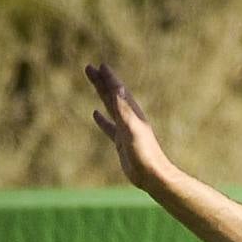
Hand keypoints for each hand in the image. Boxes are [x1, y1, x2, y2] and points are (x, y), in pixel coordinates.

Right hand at [86, 62, 169, 190]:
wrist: (152, 176)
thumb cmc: (144, 154)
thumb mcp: (132, 129)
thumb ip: (124, 110)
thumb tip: (118, 88)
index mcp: (133, 115)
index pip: (118, 92)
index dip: (109, 79)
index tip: (100, 65)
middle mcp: (130, 120)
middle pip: (113, 96)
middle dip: (102, 82)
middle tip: (89, 67)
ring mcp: (126, 130)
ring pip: (111, 108)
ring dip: (102, 95)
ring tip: (94, 84)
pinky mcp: (122, 142)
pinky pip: (109, 127)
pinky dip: (102, 119)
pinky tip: (95, 114)